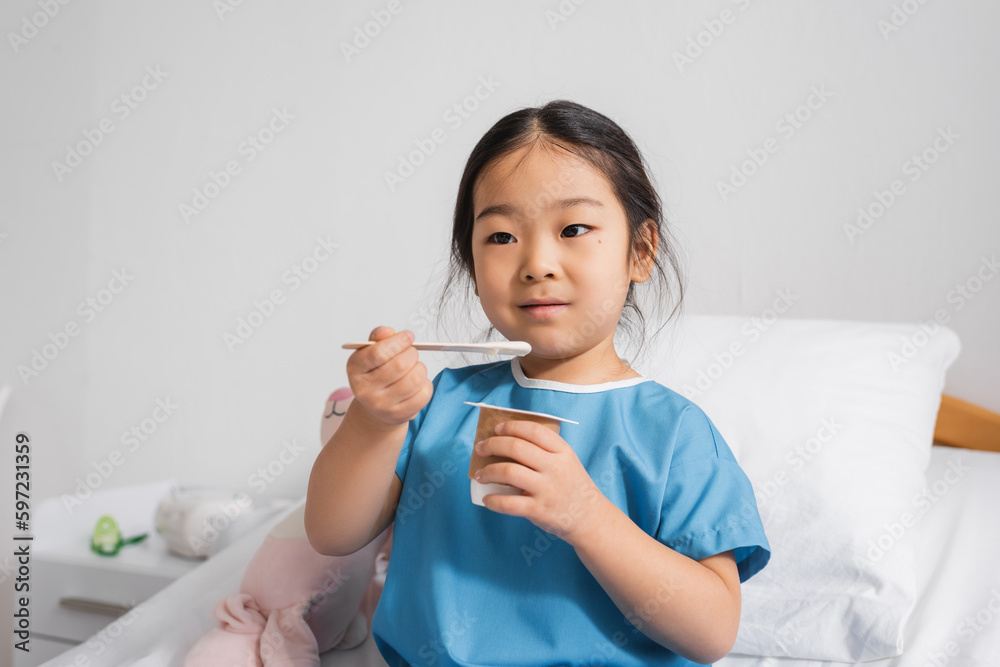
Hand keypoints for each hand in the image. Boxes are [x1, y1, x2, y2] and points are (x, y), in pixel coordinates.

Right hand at [346, 326, 432, 426]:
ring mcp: (382, 405)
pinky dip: (425, 383)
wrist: (374, 406)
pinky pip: (424, 394)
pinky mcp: (399, 415)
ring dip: (420, 368)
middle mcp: (365, 390)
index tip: (408, 336)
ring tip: (414, 367)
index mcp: (355, 368)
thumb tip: (388, 332)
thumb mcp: (370, 352)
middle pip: (400, 365)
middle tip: (411, 352)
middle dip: (412, 353)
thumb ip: (379, 337)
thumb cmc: (375, 372)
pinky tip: (416, 383)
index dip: (398, 341)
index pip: (378, 353)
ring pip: (415, 379)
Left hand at [474, 419, 610, 545]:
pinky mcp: (539, 510)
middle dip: (492, 445)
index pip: (533, 430)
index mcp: (562, 451)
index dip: (511, 426)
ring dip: (488, 471)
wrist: (588, 518)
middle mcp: (555, 468)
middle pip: (516, 447)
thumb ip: (544, 450)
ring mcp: (547, 489)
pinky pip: (508, 503)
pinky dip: (493, 500)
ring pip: (509, 472)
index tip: (496, 429)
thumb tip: (506, 441)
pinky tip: (487, 499)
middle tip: (481, 449)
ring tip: (480, 475)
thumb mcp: (567, 461)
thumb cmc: (571, 486)